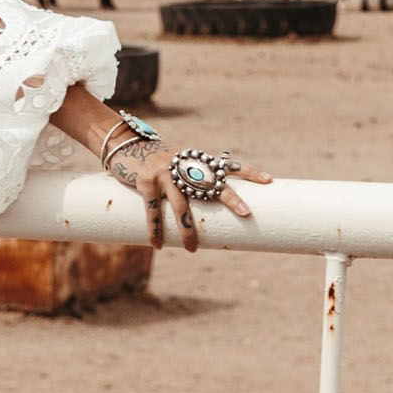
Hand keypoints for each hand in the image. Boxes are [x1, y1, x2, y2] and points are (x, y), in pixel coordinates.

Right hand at [116, 140, 270, 253]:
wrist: (124, 143)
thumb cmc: (155, 158)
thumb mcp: (178, 162)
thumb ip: (193, 178)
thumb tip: (212, 200)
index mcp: (196, 160)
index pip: (228, 165)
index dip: (248, 172)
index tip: (268, 180)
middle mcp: (184, 165)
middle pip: (210, 184)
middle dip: (229, 198)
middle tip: (246, 213)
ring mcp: (164, 173)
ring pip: (181, 205)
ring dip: (187, 230)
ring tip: (192, 249)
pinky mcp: (145, 182)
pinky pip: (152, 211)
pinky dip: (155, 229)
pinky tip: (159, 244)